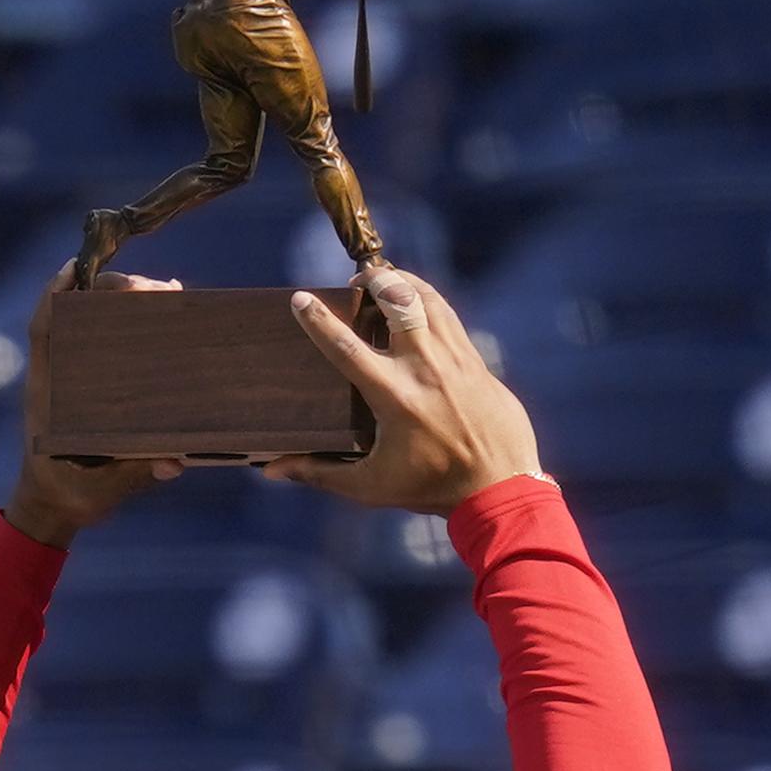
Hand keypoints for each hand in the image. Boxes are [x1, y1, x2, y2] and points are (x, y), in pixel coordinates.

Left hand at [5, 271, 186, 547]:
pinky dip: (127, 323)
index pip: (45, 327)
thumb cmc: (73, 494)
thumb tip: (173, 462)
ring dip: (123, 302)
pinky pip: (105, 344)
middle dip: (112, 291)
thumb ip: (136, 471)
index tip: (80, 266)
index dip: (58, 292)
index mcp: (48, 392)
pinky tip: (155, 309)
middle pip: (76, 315)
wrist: (52, 507)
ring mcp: (70, 378)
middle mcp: (56, 376)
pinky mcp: (88, 387)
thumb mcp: (104, 486)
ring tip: (165, 291)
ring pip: (92, 324)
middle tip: (158, 288)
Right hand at [263, 268, 539, 515]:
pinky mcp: (476, 361)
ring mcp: (455, 360)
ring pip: (428, 300)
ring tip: (386, 282)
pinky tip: (417, 303)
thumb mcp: (370, 487)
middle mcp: (425, 369)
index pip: (346, 347)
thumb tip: (271, 469)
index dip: (319, 321)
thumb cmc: (430, 489)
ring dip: (404, 283)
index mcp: (394, 397)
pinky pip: (449, 316)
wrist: (499, 488)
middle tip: (358, 283)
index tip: (300, 299)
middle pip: (399, 301)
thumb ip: (319, 472)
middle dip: (376, 281)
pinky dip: (429, 301)